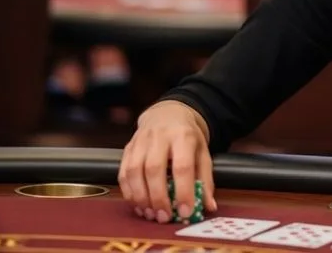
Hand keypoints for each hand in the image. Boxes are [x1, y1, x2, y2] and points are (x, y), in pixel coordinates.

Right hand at [118, 101, 216, 222]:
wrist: (167, 113)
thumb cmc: (187, 137)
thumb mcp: (202, 153)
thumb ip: (205, 180)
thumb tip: (209, 206)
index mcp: (183, 136)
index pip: (182, 166)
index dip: (183, 191)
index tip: (185, 212)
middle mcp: (160, 136)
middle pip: (154, 168)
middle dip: (158, 197)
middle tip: (164, 217)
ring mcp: (140, 140)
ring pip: (135, 171)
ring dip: (141, 197)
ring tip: (150, 214)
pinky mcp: (128, 147)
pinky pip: (123, 172)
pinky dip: (128, 192)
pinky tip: (138, 204)